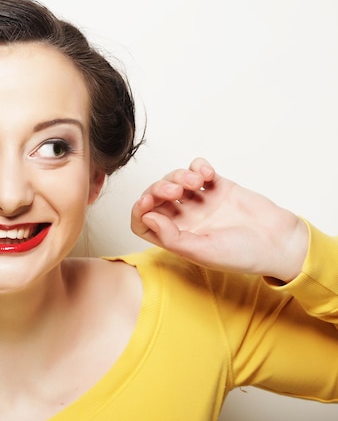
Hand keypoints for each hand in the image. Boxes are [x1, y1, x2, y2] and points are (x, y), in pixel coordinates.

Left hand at [131, 158, 307, 280]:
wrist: (278, 242)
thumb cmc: (242, 254)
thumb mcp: (202, 251)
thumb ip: (171, 237)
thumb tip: (147, 217)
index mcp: (176, 238)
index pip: (145, 222)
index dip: (140, 210)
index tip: (147, 202)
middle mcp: (185, 219)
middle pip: (157, 197)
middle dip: (159, 189)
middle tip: (175, 191)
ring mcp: (200, 201)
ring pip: (174, 180)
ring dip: (178, 176)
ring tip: (196, 182)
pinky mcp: (217, 186)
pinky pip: (197, 169)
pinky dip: (197, 166)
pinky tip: (207, 173)